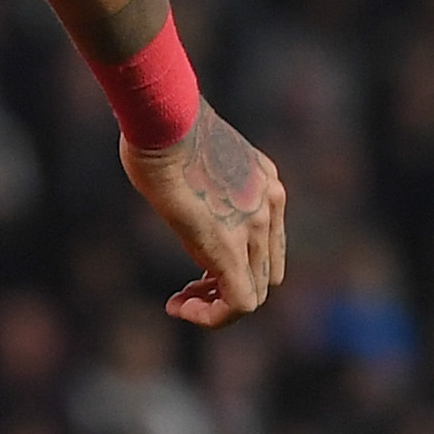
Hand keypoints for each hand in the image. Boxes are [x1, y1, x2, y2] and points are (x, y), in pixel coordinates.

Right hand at [123, 106, 287, 328]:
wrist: (163, 117)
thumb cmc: (162, 122)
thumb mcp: (193, 148)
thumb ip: (200, 173)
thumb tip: (175, 175)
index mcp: (265, 180)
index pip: (266, 241)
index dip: (234, 263)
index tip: (196, 264)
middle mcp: (271, 203)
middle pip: (266, 271)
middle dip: (225, 288)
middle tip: (186, 290)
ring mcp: (256, 224)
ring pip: (255, 292)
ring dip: (216, 306)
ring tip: (181, 304)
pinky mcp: (229, 244)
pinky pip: (240, 301)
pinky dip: (212, 317)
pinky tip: (179, 308)